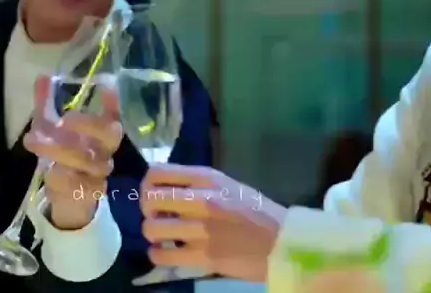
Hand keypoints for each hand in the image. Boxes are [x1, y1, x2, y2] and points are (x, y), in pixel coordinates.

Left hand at [24, 76, 122, 229]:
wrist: (70, 196)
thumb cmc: (63, 154)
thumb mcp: (51, 128)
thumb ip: (47, 103)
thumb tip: (42, 76)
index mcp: (101, 131)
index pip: (113, 114)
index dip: (113, 102)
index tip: (106, 86)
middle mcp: (105, 149)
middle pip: (109, 134)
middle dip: (89, 124)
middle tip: (65, 117)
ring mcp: (100, 171)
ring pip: (87, 160)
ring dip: (59, 150)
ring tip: (33, 140)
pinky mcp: (90, 192)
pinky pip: (77, 184)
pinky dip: (61, 177)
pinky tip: (49, 171)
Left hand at [140, 164, 286, 282]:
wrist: (283, 242)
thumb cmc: (256, 211)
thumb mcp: (227, 184)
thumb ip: (196, 183)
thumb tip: (164, 188)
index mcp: (207, 178)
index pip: (157, 172)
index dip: (147, 184)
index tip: (153, 194)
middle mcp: (201, 200)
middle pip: (150, 199)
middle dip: (147, 209)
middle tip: (158, 216)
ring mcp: (201, 230)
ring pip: (151, 228)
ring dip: (153, 233)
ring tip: (164, 236)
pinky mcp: (204, 257)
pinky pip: (162, 257)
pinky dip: (158, 255)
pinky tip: (168, 252)